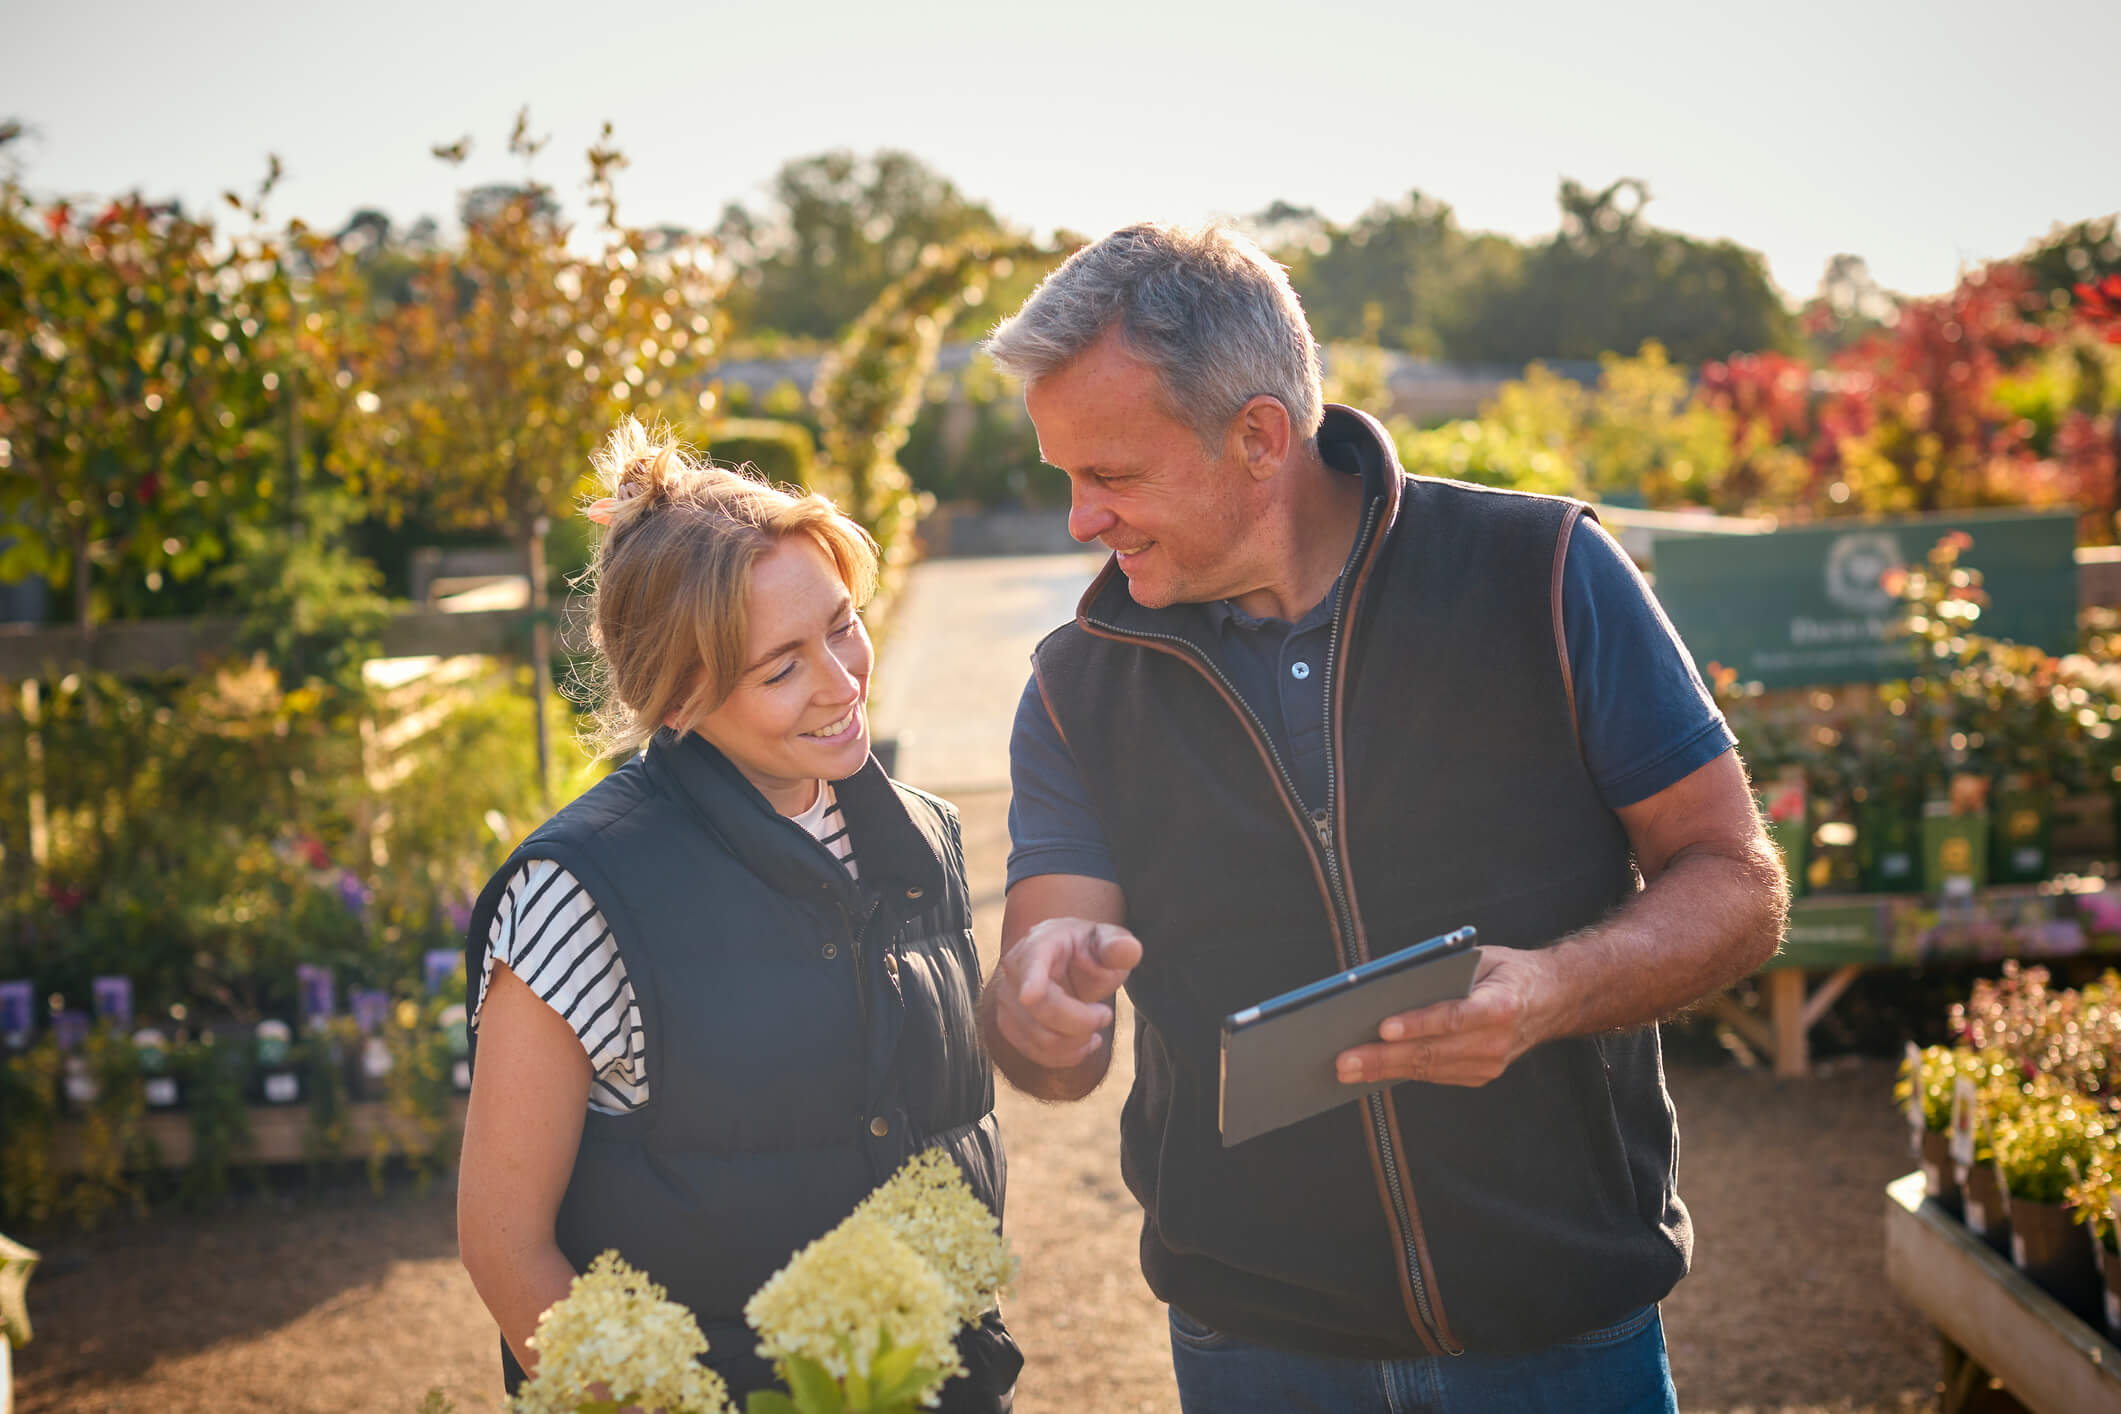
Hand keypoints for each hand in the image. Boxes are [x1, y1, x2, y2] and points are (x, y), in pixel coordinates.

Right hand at [993, 917, 1142, 1069]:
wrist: (1066, 960)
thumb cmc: (1089, 950)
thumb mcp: (1108, 942)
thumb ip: (1118, 947)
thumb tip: (1129, 950)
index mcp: (1040, 942)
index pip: (1031, 963)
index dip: (1030, 981)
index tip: (1030, 996)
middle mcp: (1015, 971)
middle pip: (1043, 1011)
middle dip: (1084, 1021)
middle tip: (1106, 1014)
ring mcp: (1007, 1000)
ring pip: (1042, 1039)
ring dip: (1078, 1041)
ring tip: (1096, 1026)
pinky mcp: (1009, 1026)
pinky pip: (1037, 1053)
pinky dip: (1067, 1055)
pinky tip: (1084, 1042)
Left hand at [1334, 946, 1560, 1088]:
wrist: (1550, 1000)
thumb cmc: (1505, 971)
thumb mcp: (1481, 958)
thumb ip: (1442, 971)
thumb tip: (1387, 984)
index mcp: (1502, 1004)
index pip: (1453, 1016)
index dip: (1418, 1024)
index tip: (1383, 1027)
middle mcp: (1497, 1040)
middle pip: (1432, 1051)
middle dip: (1383, 1057)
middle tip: (1344, 1060)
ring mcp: (1490, 1063)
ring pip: (1428, 1069)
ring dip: (1383, 1070)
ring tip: (1347, 1069)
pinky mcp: (1480, 1075)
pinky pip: (1435, 1074)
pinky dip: (1401, 1072)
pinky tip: (1370, 1070)